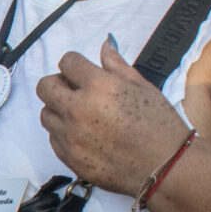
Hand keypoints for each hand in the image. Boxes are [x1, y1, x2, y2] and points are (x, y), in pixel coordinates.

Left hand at [37, 40, 193, 195]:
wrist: (165, 168)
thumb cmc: (160, 125)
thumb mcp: (143, 87)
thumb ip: (117, 65)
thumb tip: (105, 43)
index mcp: (98, 87)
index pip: (67, 62)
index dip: (75, 64)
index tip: (82, 71)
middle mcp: (78, 110)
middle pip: (45, 86)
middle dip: (58, 83)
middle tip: (75, 90)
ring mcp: (71, 136)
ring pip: (46, 114)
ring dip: (58, 109)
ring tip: (81, 114)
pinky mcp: (70, 158)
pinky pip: (54, 138)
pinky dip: (63, 133)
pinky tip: (84, 134)